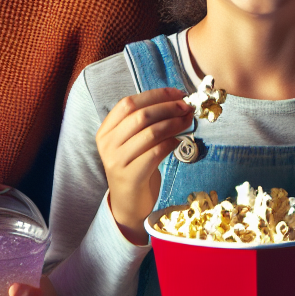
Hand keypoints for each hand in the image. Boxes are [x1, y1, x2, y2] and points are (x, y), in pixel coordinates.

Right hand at [96, 88, 191, 241]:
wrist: (129, 201)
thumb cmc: (136, 165)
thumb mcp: (133, 141)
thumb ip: (145, 122)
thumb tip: (177, 100)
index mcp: (106, 130)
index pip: (128, 103)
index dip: (155, 95)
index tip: (177, 94)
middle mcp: (107, 144)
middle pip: (141, 116)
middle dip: (169, 108)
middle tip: (188, 107)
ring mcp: (116, 161)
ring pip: (151, 133)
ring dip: (174, 124)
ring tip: (188, 121)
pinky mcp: (130, 176)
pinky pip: (156, 153)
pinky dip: (171, 144)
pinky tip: (179, 142)